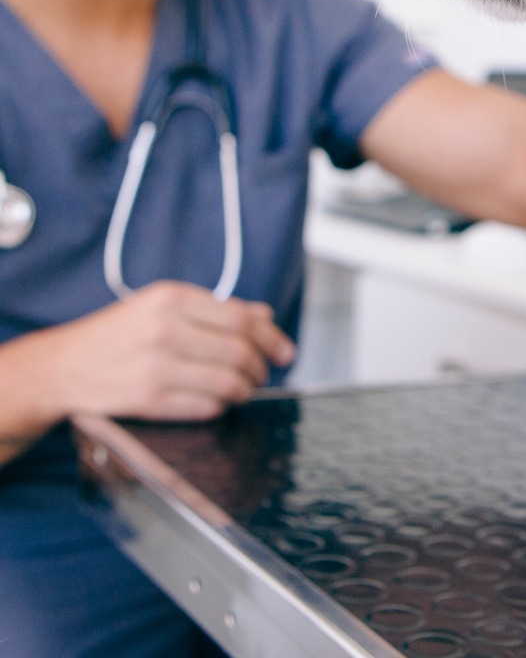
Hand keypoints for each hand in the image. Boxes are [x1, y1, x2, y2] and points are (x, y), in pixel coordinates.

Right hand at [46, 281, 295, 422]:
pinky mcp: (148, 400)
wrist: (62, 367)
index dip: (272, 337)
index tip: (285, 351)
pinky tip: (216, 401)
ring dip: (246, 390)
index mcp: (171, 298)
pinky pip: (206, 407)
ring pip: (228, 382)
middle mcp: (165, 329)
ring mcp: (156, 366)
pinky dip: (220, 406)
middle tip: (263, 373)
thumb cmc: (118, 334)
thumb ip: (215, 309)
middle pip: (240, 351)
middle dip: (261, 367)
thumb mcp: (162, 305)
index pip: (242, 318)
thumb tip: (265, 315)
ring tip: (244, 389)